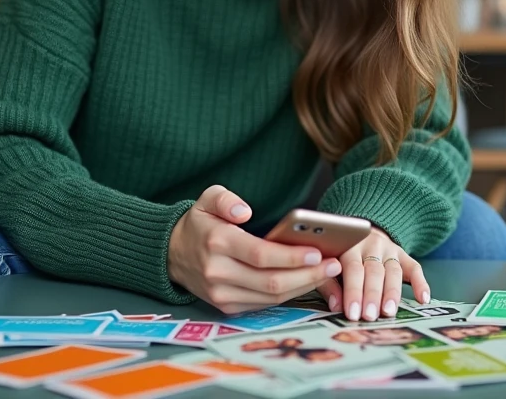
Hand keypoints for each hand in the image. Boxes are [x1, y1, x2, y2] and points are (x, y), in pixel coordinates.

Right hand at [167, 185, 342, 314]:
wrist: (171, 254)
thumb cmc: (199, 223)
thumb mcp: (207, 198)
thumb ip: (226, 199)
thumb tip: (244, 212)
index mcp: (217, 243)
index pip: (261, 255)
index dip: (291, 257)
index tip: (317, 251)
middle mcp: (218, 273)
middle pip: (271, 281)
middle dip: (307, 275)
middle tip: (334, 264)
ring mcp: (222, 294)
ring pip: (271, 297)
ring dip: (303, 286)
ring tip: (327, 272)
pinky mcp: (227, 306)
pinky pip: (265, 304)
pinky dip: (289, 294)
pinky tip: (307, 281)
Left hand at [316, 226, 429, 321]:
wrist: (359, 231)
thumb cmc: (339, 254)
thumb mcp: (329, 263)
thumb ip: (329, 283)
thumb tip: (335, 306)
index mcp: (350, 245)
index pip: (353, 269)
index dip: (353, 291)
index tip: (352, 313)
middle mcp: (371, 245)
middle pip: (374, 271)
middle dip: (372, 295)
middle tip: (369, 316)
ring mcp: (389, 249)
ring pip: (393, 271)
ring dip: (392, 293)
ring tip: (388, 312)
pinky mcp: (403, 254)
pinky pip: (415, 267)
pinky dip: (421, 283)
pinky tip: (423, 299)